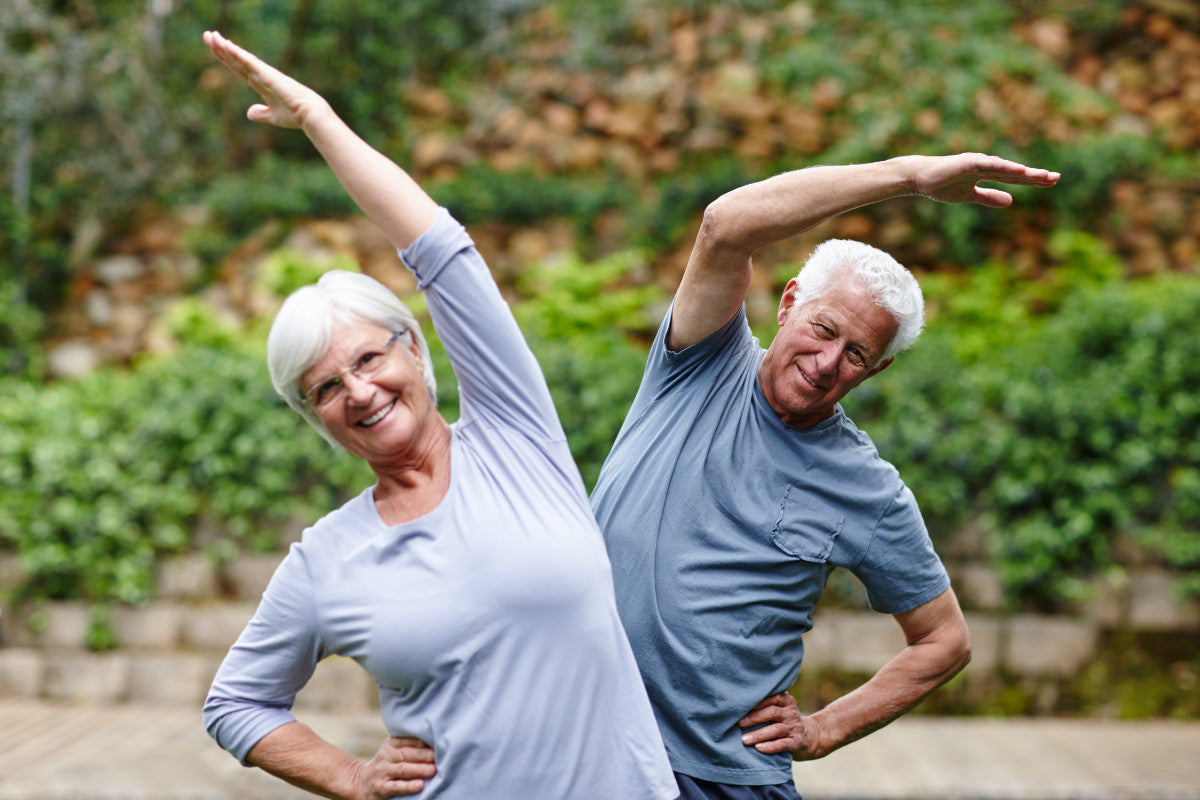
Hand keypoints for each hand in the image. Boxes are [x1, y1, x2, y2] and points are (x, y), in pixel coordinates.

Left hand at [202, 30, 331, 129]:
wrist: (308, 114)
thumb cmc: (294, 115)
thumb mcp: (273, 116)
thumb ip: (260, 113)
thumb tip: (249, 113)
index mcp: (261, 83)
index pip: (239, 68)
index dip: (226, 58)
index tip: (215, 48)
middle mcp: (260, 75)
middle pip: (236, 59)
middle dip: (220, 48)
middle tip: (207, 34)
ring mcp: (263, 73)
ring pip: (239, 57)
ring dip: (224, 46)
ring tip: (211, 35)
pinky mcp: (266, 74)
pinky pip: (248, 61)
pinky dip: (236, 53)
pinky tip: (225, 44)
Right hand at [352, 736, 436, 798]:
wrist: (360, 782)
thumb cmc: (387, 765)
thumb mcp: (393, 751)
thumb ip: (409, 746)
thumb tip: (436, 741)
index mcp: (391, 744)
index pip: (408, 740)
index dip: (423, 741)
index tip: (438, 741)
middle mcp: (386, 756)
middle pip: (407, 754)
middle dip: (424, 754)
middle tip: (439, 755)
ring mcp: (383, 772)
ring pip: (403, 769)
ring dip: (419, 769)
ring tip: (434, 769)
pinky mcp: (381, 788)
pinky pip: (396, 786)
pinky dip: (408, 786)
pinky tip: (420, 786)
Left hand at [738, 692, 823, 760]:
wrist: (810, 737)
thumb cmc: (785, 720)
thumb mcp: (781, 707)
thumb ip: (767, 701)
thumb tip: (739, 696)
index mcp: (786, 701)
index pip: (772, 697)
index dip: (756, 701)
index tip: (740, 705)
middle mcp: (791, 713)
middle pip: (772, 712)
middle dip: (754, 717)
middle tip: (738, 723)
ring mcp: (795, 728)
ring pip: (776, 729)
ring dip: (759, 734)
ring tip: (744, 740)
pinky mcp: (797, 742)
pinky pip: (783, 744)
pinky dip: (770, 746)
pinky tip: (759, 748)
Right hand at [908, 153, 1059, 207]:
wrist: (919, 178)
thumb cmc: (941, 185)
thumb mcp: (969, 195)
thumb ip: (989, 197)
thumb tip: (1011, 201)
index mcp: (987, 173)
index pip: (1014, 178)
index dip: (1033, 180)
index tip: (1052, 182)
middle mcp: (986, 165)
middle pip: (1015, 172)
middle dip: (1035, 176)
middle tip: (1056, 179)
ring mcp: (978, 162)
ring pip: (1006, 167)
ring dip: (1023, 172)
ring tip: (1042, 176)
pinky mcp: (968, 162)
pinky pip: (990, 165)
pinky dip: (1004, 167)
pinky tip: (1018, 170)